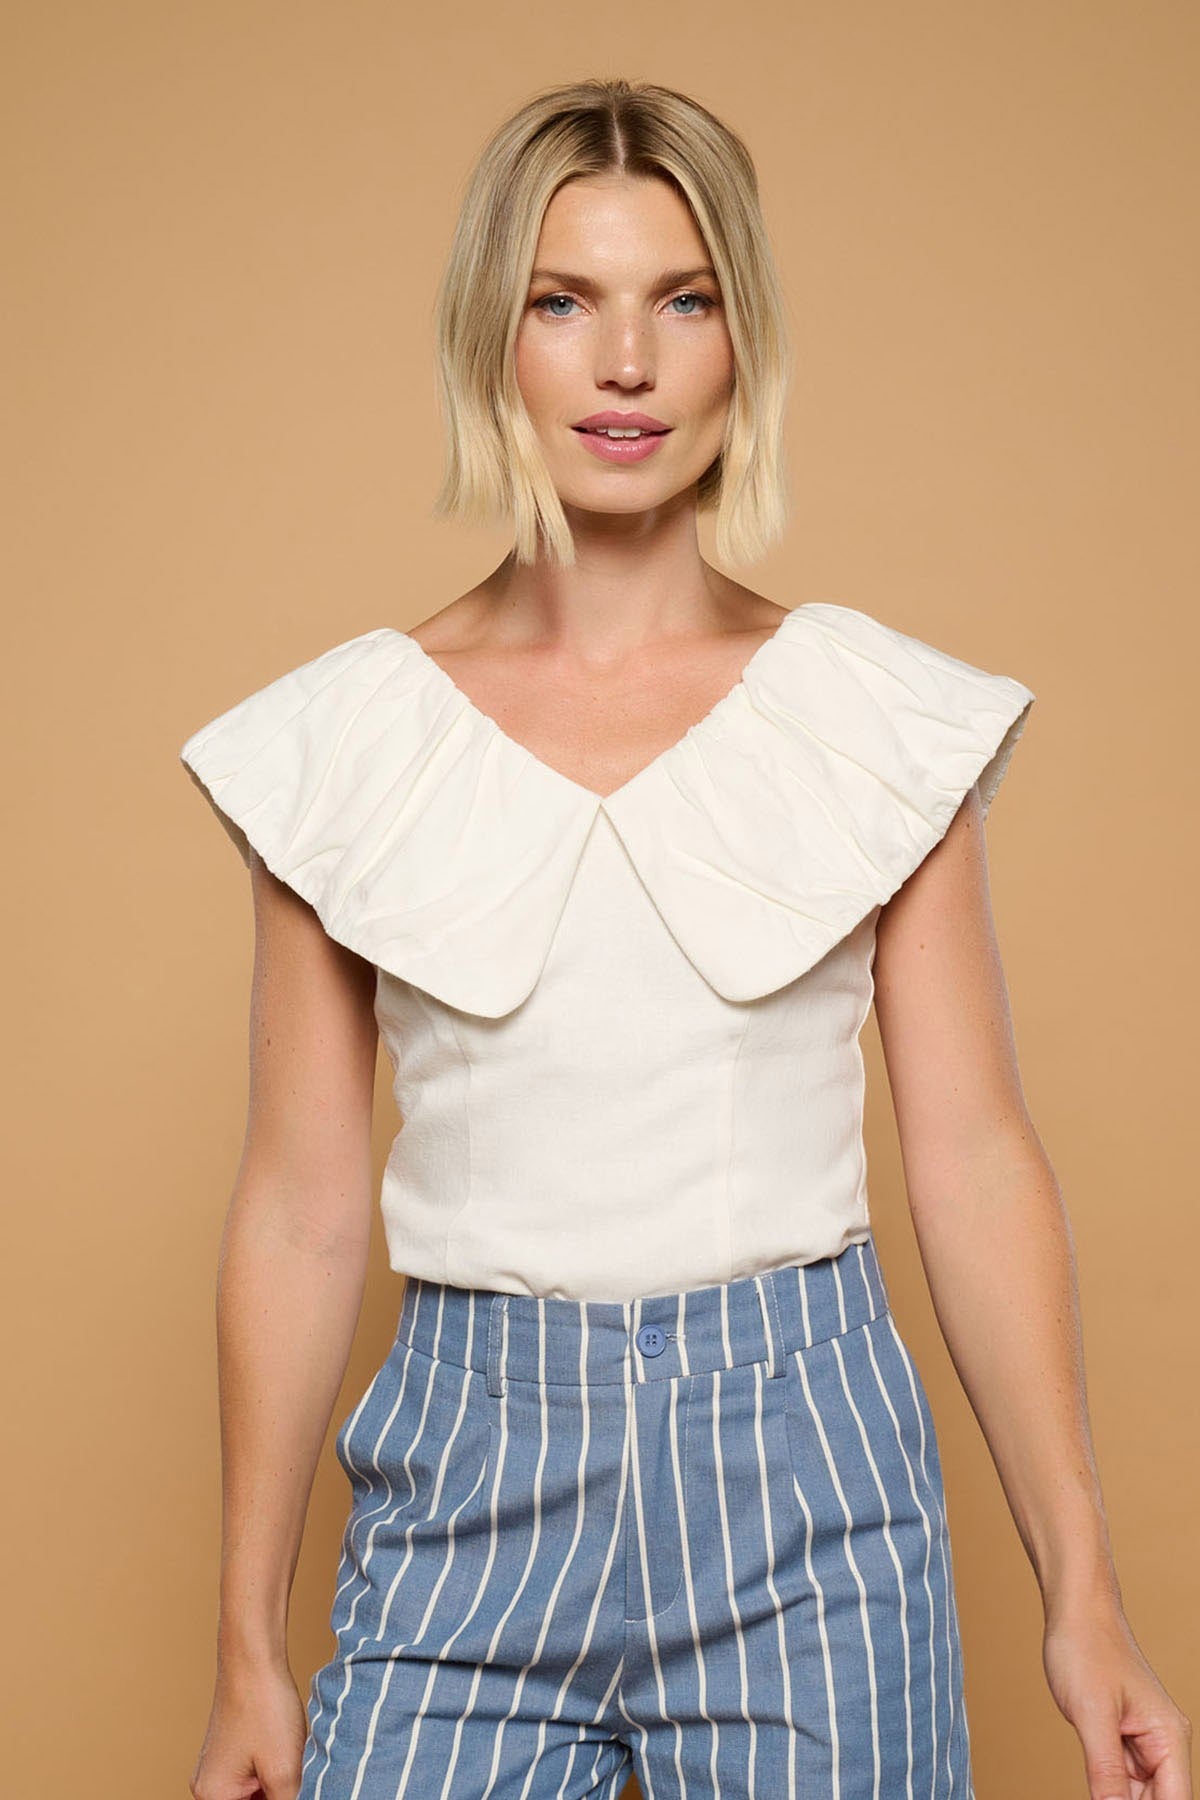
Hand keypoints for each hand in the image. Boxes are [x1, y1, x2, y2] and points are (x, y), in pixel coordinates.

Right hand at [189, 1656, 308, 1799]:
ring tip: (290, 1759)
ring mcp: (217, 1767)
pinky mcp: (230, 1752)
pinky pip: (253, 1776)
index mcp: (212, 1797)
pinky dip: (273, 1771)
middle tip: (295, 1772)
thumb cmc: (264, 1707)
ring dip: (277, 1786)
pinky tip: (286, 1751)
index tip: (291, 1785)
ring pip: (255, 1794)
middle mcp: (207, 1787)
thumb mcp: (284, 1771)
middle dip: (278, 1794)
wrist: (255, 1657)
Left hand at [1042, 1604, 1191, 1798]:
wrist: (1075, 1612)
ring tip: (1096, 1782)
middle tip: (1100, 1794)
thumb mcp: (1092, 1714)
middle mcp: (1163, 1744)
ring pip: (1139, 1795)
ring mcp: (1142, 1741)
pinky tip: (1094, 1790)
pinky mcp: (1121, 1737)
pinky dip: (1108, 1790)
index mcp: (1169, 1738)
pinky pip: (1121, 1778)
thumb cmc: (1086, 1649)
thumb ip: (1105, 1770)